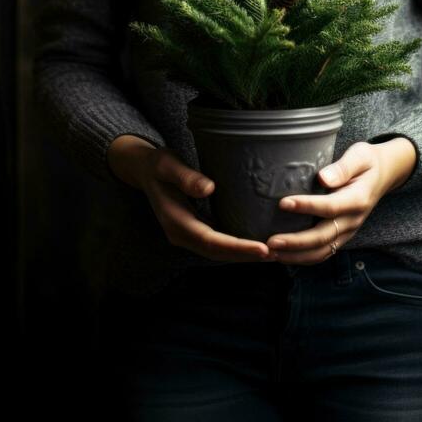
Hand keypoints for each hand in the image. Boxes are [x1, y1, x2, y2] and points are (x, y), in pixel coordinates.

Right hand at [129, 142, 272, 263]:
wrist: (144, 170)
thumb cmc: (158, 165)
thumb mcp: (167, 165)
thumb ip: (185, 177)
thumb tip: (208, 189)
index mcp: (176, 222)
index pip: (211, 241)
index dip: (237, 247)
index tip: (262, 249)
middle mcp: (181, 234)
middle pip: (217, 252)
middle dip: (245, 256)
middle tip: (276, 255)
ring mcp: (187, 234)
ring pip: (218, 251)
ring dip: (243, 254)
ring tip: (273, 253)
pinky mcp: (194, 229)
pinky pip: (217, 243)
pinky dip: (236, 246)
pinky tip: (254, 243)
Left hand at [265, 138, 416, 264]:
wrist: (383, 174)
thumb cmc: (367, 161)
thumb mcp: (360, 156)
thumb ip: (343, 168)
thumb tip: (323, 178)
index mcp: (358, 199)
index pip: (330, 207)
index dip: (306, 206)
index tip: (283, 203)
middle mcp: (353, 220)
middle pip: (323, 237)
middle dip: (296, 242)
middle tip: (271, 242)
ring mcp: (348, 231)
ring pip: (322, 251)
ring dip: (296, 256)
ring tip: (272, 254)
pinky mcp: (342, 236)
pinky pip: (323, 253)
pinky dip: (303, 258)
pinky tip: (284, 256)